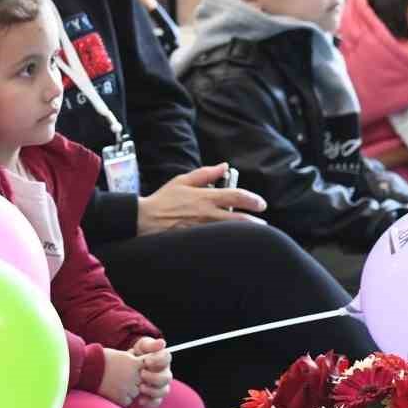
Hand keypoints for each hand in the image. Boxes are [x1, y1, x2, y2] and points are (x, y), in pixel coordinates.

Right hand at [99, 348, 142, 406]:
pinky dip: (122, 398)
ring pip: (136, 393)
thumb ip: (130, 357)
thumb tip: (136, 355)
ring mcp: (128, 387)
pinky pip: (127, 401)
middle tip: (122, 378)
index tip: (134, 370)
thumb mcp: (119, 354)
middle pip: (143, 382)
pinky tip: (113, 391)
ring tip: (116, 384)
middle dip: (135, 382)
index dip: (141, 370)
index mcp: (134, 362)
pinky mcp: (121, 397)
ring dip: (129, 391)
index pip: (147, 369)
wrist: (86, 369)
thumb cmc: (100, 359)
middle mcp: (134, 375)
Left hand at [130, 337, 171, 407]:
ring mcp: (160, 386)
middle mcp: (164, 373)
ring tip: (140, 387)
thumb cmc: (136, 355)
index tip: (146, 360)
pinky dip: (149, 403)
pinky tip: (140, 400)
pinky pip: (156, 402)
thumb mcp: (141, 347)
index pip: (167, 358)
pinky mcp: (154, 397)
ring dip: (152, 390)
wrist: (125, 367)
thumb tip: (162, 343)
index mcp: (162, 359)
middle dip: (155, 377)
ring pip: (163, 391)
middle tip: (142, 374)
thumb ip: (149, 345)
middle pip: (167, 377)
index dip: (158, 360)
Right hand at [137, 164, 267, 234]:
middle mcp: (207, 214)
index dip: (252, 199)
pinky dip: (227, 239)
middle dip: (254, 220)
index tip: (261, 203)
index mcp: (205, 197)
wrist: (146, 219)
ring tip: (252, 232)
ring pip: (230, 232)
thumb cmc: (163, 200)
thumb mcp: (182, 180)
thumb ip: (205, 173)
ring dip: (243, 232)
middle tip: (262, 220)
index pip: (235, 196)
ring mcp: (203, 229)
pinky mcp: (197, 240)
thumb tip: (223, 166)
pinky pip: (217, 239)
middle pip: (238, 219)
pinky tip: (233, 241)